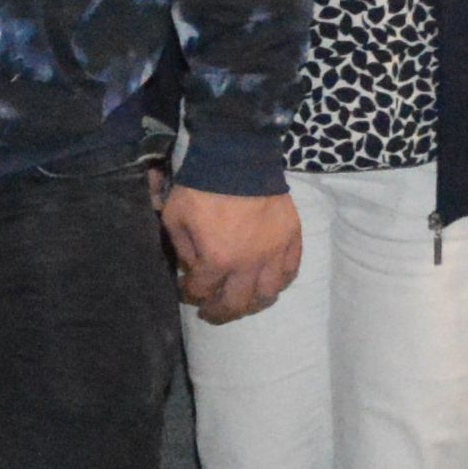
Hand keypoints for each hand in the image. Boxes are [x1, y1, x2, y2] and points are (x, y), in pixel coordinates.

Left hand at [163, 183, 302, 322]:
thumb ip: (182, 248)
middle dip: (220, 311)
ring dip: (253, 303)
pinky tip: (270, 282)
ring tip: (244, 300)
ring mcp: (274, 252)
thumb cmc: (201, 187)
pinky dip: (280, 282)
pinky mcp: (292, 238)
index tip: (186, 289)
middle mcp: (249, 263)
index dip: (191, 293)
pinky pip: (291, 270)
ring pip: (268, 294)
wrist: (238, 158)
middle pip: (237, 303)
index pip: (202, 290)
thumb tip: (193, 267)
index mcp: (218, 259)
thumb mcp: (175, 218)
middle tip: (212, 311)